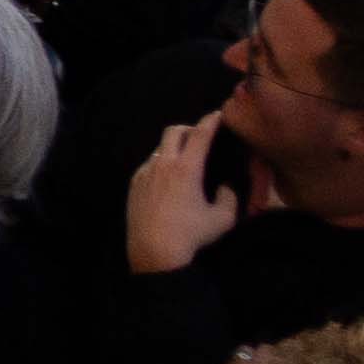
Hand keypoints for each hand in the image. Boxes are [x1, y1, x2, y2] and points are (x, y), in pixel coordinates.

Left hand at [122, 116, 242, 274]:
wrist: (154, 250)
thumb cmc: (191, 234)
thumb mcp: (223, 219)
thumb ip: (230, 197)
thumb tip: (225, 187)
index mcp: (186, 168)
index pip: (200, 135)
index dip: (210, 121)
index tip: (217, 114)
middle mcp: (163, 164)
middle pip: (173, 131)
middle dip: (188, 128)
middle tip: (199, 137)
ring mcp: (144, 173)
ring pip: (159, 149)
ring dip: (173, 148)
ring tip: (184, 162)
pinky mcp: (134, 184)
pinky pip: (148, 166)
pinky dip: (160, 165)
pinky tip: (166, 180)